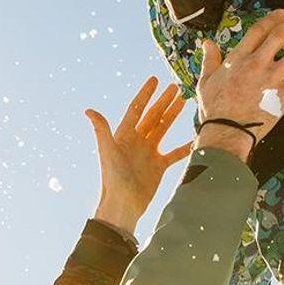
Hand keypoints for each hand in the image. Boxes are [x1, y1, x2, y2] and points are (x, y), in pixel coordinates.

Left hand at [86, 76, 193, 234]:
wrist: (123, 204)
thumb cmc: (112, 179)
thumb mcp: (108, 151)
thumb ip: (101, 130)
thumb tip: (88, 110)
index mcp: (124, 135)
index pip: (136, 109)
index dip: (145, 94)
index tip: (154, 80)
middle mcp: (137, 141)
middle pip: (152, 116)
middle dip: (163, 101)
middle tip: (175, 87)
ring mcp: (148, 153)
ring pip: (163, 129)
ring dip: (172, 116)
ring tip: (184, 101)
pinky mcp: (158, 166)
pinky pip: (174, 153)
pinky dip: (184, 145)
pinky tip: (195, 137)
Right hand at [193, 6, 283, 159]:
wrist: (227, 131)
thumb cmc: (214, 108)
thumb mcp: (206, 80)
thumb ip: (209, 60)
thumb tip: (207, 43)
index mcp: (239, 59)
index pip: (258, 31)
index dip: (271, 19)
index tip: (281, 13)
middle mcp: (259, 64)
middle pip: (280, 36)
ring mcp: (273, 79)